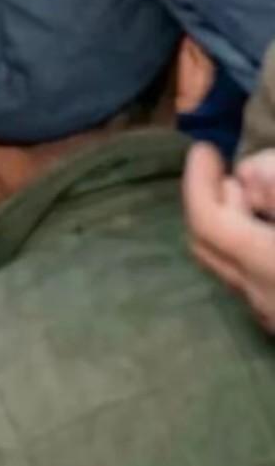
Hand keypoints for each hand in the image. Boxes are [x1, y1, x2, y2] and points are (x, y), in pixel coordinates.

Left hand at [184, 144, 274, 331]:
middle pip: (207, 247)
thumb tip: (245, 175)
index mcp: (267, 263)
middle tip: (222, 170)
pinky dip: (250, 248)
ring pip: (230, 267)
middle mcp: (261, 296)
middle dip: (207, 202)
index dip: (198, 181)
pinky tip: (271, 232)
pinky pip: (253, 280)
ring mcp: (272, 316)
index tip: (204, 149)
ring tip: (253, 198)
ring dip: (231, 227)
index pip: (207, 220)